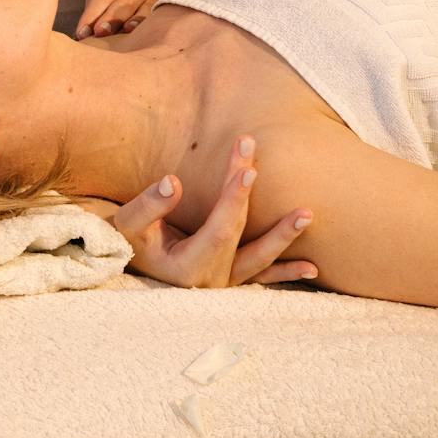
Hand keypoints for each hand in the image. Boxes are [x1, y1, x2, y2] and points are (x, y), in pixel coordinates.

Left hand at [76, 0, 169, 39]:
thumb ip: (96, 8)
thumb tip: (83, 34)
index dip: (91, 15)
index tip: (81, 33)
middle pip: (123, 3)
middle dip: (110, 19)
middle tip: (98, 33)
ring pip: (143, 8)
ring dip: (133, 21)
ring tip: (124, 31)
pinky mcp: (169, 3)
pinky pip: (159, 14)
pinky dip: (152, 23)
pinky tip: (147, 33)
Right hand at [109, 137, 317, 287]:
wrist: (125, 267)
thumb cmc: (125, 245)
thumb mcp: (128, 225)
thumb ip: (149, 205)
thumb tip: (173, 181)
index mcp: (186, 268)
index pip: (219, 228)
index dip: (234, 198)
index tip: (246, 166)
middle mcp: (209, 281)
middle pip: (238, 231)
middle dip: (245, 190)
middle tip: (252, 151)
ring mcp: (222, 285)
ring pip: (259, 260)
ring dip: (283, 237)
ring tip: (308, 214)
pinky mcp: (228, 284)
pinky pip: (260, 279)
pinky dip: (285, 273)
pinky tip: (312, 267)